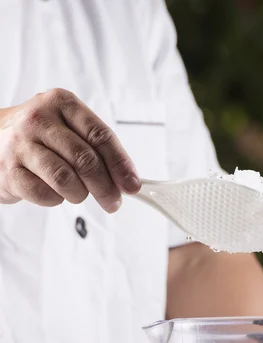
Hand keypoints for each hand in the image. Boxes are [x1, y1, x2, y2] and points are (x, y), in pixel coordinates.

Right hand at [0, 88, 140, 211]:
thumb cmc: (39, 138)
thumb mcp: (67, 128)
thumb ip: (97, 149)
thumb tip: (127, 180)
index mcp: (61, 103)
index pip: (100, 135)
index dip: (121, 164)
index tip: (132, 185)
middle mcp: (39, 119)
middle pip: (86, 160)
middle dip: (106, 187)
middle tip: (113, 202)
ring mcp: (21, 145)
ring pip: (66, 179)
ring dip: (80, 194)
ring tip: (78, 194)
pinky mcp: (9, 171)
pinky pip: (45, 195)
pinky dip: (56, 200)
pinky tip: (54, 192)